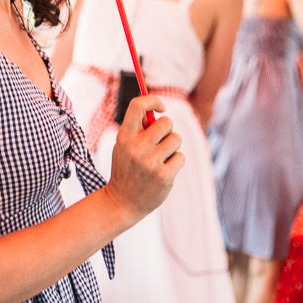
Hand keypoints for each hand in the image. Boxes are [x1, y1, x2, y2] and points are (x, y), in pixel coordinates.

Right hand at [105, 95, 183, 224]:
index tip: (161, 108)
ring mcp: (150, 163)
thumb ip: (138, 129)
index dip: (153, 100)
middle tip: (161, 141)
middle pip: (166, 122)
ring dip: (172, 147)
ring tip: (161, 158)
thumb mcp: (123, 146)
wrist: (122, 202)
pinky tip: (164, 171)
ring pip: (176, 139)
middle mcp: (136, 147)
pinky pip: (181, 157)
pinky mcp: (164, 176)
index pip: (137, 105)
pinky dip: (176, 162)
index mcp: (124, 136)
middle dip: (168, 130)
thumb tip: (156, 110)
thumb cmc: (126, 168)